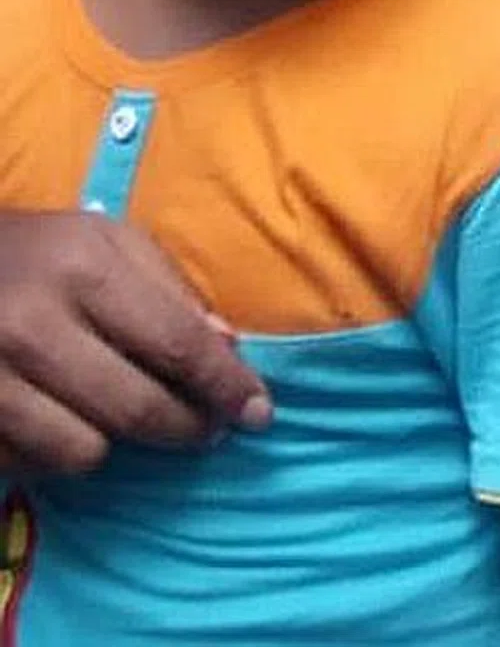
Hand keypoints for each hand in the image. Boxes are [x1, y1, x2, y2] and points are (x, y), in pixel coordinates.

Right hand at [0, 210, 270, 473]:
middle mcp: (33, 327)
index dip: (225, 385)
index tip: (259, 413)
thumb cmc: (39, 250)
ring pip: (84, 453)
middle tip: (207, 428)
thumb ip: (170, 290)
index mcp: (82, 270)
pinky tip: (62, 418)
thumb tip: (228, 349)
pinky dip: (58, 451)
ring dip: (113, 440)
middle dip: (186, 427)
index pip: (176, 344)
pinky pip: (34, 465)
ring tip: (118, 411)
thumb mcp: (107, 242)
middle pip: (136, 410)